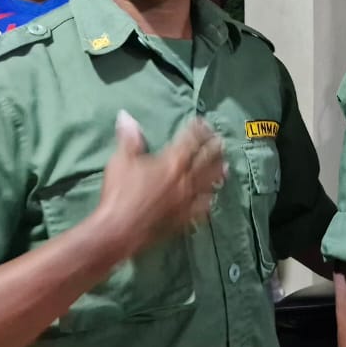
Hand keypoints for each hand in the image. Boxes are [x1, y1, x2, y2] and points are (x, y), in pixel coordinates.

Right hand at [90, 111, 226, 261]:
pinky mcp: (183, 219)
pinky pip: (202, 208)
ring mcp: (187, 201)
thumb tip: (126, 116)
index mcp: (172, 162)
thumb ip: (129, 138)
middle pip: (205, 161)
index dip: (198, 130)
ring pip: (208, 183)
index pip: (190, 141)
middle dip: (214, 149)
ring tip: (225, 166)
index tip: (204, 122)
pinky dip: (209, 201)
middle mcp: (185, 180)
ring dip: (217, 173)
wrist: (119, 230)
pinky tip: (212, 199)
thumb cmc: (120, 193)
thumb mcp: (121, 160)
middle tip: (221, 141)